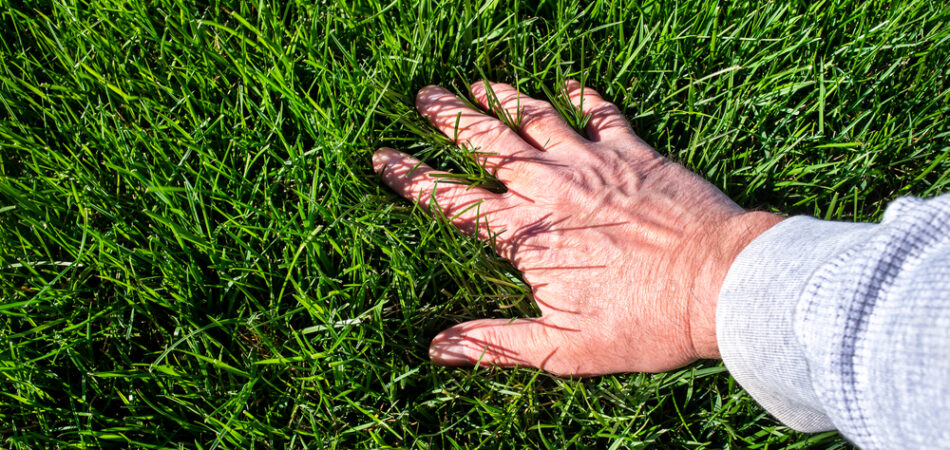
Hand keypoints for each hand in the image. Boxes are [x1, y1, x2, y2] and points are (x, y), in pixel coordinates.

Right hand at [373, 81, 781, 375]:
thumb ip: (497, 343)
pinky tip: (571, 84)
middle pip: (487, 144)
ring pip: (535, 118)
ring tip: (475, 84)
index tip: (383, 158)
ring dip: (502, 98)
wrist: (719, 284)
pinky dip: (584, 96)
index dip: (412, 178)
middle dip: (450, 119)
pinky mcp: (635, 151)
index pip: (452, 200)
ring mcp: (593, 162)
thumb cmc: (644, 322)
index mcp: (525, 234)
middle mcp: (550, 187)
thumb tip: (438, 348)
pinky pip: (603, 112)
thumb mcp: (563, 349)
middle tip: (424, 96)